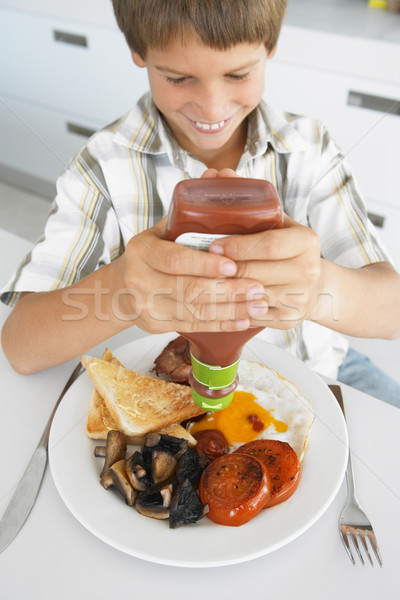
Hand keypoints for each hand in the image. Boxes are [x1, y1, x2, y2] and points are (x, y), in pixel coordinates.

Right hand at [114, 216, 268, 333]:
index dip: (205, 264)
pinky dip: (220, 324)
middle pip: (188, 289)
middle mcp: (140, 279)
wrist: (118, 288)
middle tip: (257, 287)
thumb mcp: (159, 232)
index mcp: (142, 250)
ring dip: (230, 309)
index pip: (175, 259)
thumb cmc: (149, 255)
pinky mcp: (154, 324)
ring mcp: (145, 305)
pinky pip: (192, 326)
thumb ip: (187, 213)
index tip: (232, 265)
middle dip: (227, 290)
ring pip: (194, 311)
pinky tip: (242, 320)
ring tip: (257, 305)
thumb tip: (218, 175)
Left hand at [209, 214, 323, 328]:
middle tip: (204, 266)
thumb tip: (220, 189)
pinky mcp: (289, 319)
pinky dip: (234, 309)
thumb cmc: (290, 252)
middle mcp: (308, 270)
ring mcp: (300, 297)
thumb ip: (259, 213)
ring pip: (251, 295)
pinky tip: (221, 301)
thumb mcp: (283, 227)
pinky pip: (252, 315)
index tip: (214, 247)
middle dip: (224, 269)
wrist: (317, 287)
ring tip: (207, 282)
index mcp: (306, 242)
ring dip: (226, 290)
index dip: (237, 247)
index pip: (268, 245)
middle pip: (254, 272)